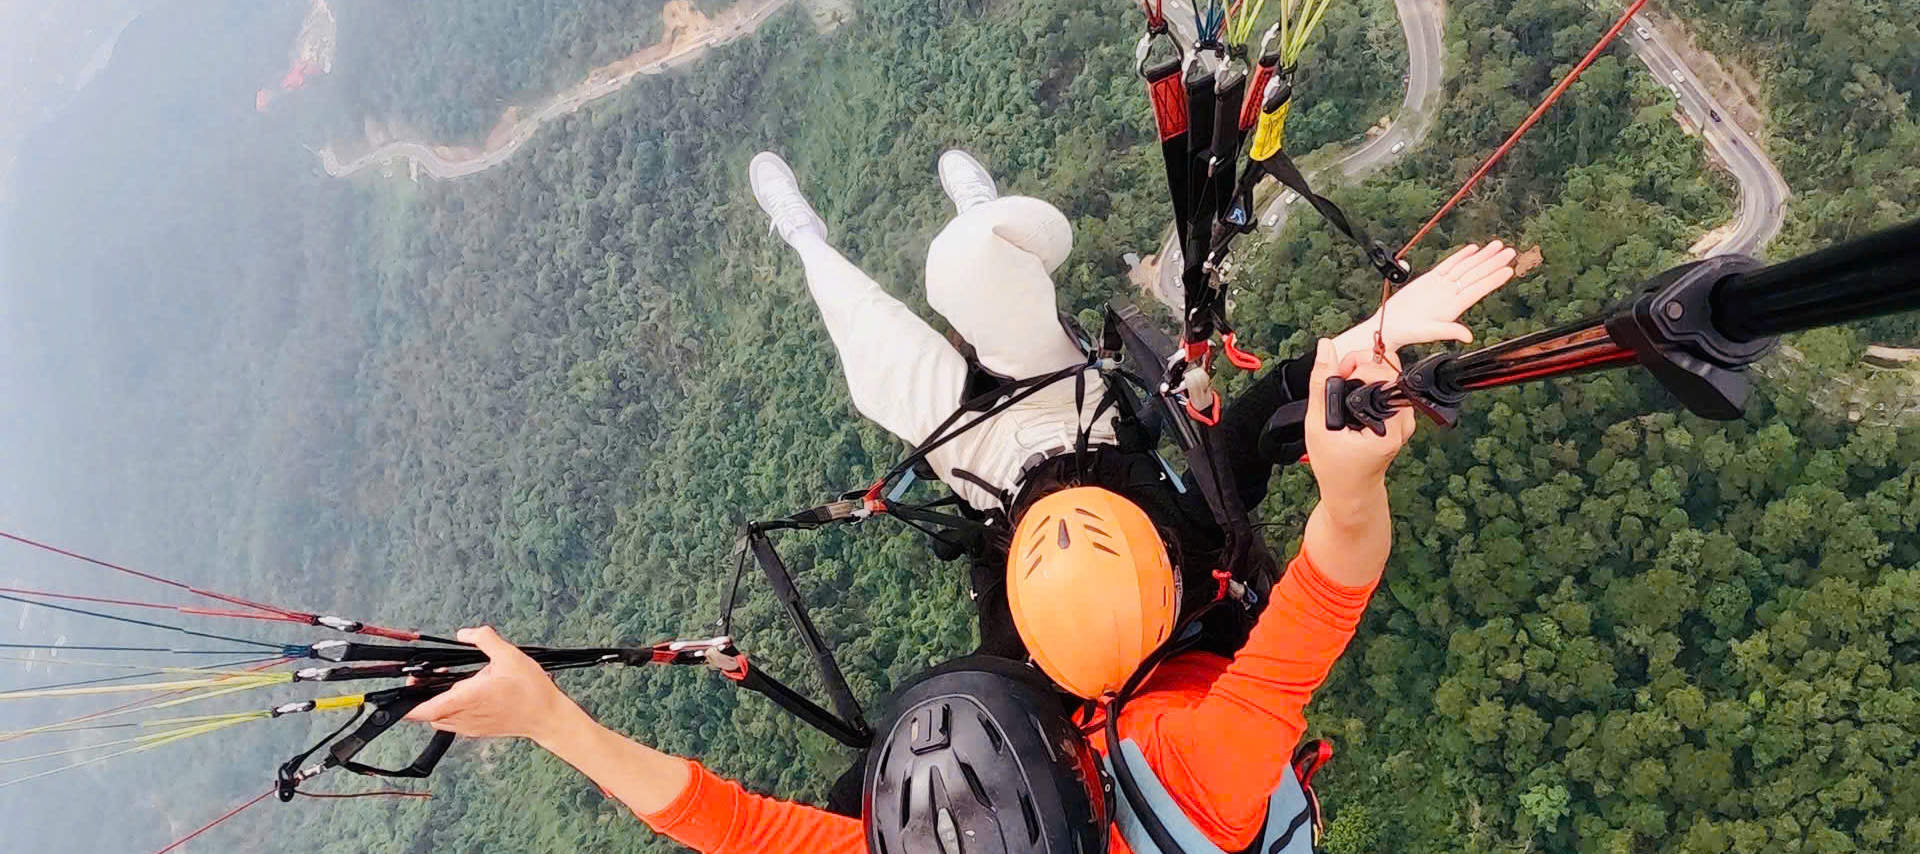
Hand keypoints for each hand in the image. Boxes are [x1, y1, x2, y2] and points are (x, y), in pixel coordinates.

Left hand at [405, 627, 581, 743]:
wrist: (547, 716)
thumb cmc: (530, 689)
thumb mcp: (510, 655)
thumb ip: (485, 639)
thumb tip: (464, 634)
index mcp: (468, 698)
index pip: (426, 710)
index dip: (409, 704)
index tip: (409, 687)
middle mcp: (465, 717)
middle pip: (428, 714)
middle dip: (424, 695)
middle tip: (430, 675)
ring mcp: (470, 727)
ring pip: (439, 720)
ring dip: (437, 704)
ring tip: (449, 684)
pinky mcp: (477, 731)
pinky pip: (452, 723)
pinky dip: (449, 711)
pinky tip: (465, 695)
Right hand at [1303, 338, 1414, 510]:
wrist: (1350, 490)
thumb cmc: (1334, 466)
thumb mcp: (1319, 426)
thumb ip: (1321, 384)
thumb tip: (1324, 348)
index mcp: (1388, 427)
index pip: (1384, 374)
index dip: (1359, 364)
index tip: (1338, 373)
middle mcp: (1403, 421)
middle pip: (1391, 370)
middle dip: (1362, 364)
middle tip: (1339, 375)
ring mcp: (1406, 420)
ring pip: (1391, 377)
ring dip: (1366, 373)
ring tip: (1344, 384)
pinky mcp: (1402, 419)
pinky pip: (1391, 389)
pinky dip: (1371, 384)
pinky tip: (1353, 393)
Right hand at [1332, 240, 1517, 360]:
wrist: (1389, 325)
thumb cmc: (1407, 332)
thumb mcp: (1428, 333)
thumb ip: (1449, 331)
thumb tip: (1468, 337)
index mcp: (1452, 307)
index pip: (1477, 289)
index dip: (1492, 279)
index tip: (1507, 270)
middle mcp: (1450, 294)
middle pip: (1475, 275)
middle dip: (1493, 262)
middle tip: (1510, 252)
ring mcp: (1441, 286)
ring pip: (1465, 267)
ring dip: (1482, 257)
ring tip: (1497, 246)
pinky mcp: (1430, 280)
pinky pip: (1448, 265)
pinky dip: (1460, 256)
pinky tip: (1472, 249)